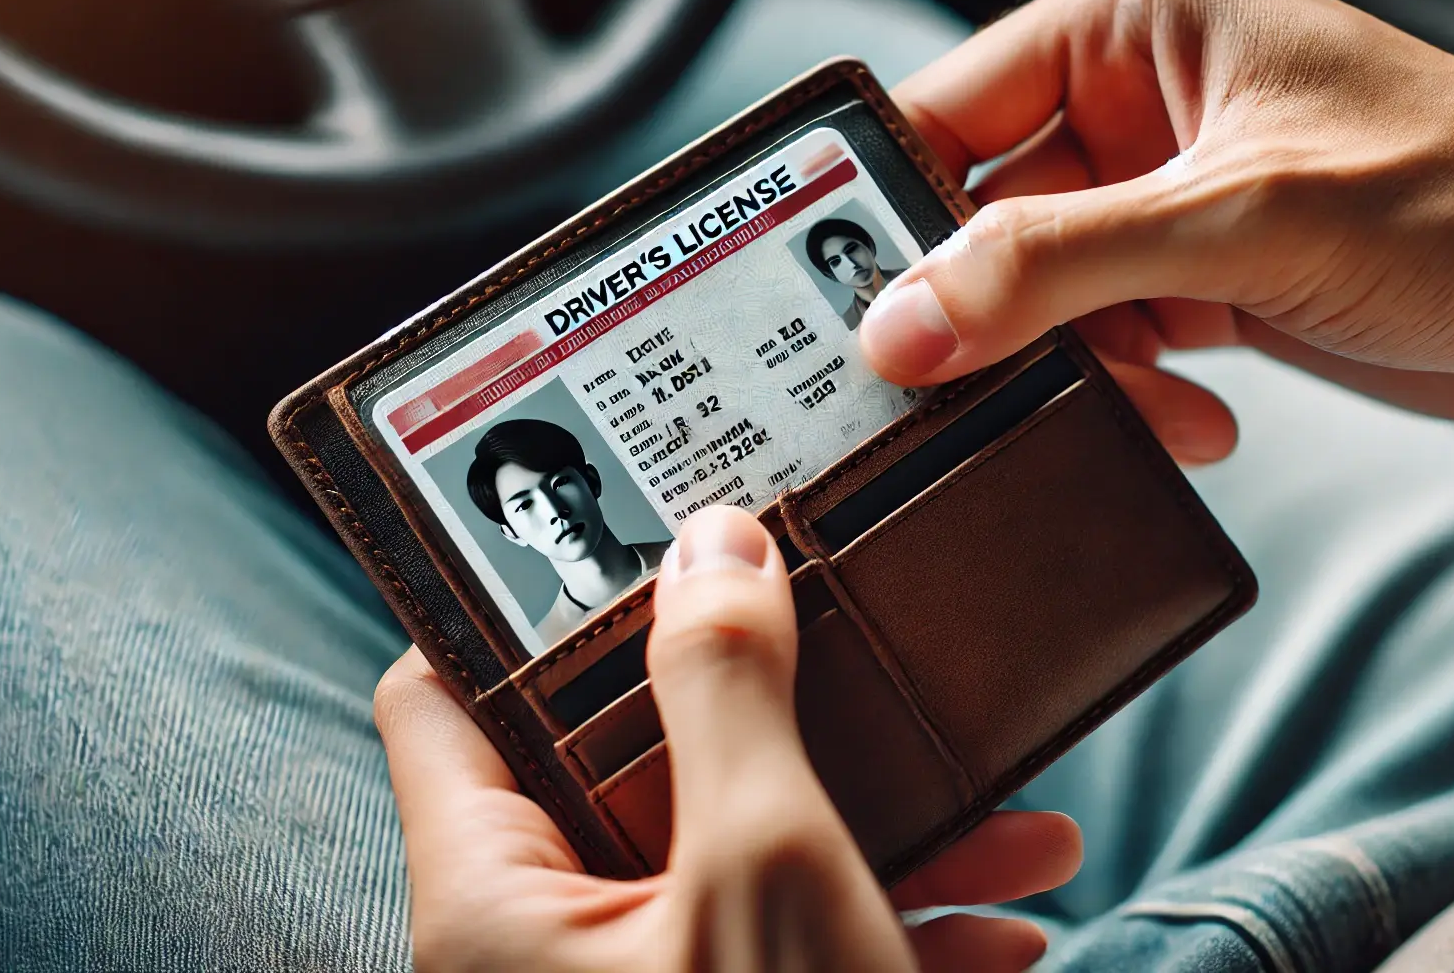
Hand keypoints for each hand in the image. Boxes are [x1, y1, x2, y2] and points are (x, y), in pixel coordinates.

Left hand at [374, 506, 1081, 971]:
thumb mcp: (763, 870)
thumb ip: (730, 692)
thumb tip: (713, 538)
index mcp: (490, 897)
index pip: (444, 692)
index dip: (519, 599)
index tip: (630, 522)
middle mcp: (543, 946)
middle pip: (623, 760)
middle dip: (763, 702)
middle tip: (845, 620)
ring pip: (737, 854)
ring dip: (874, 816)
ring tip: (1006, 797)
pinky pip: (790, 941)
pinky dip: (892, 916)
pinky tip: (1009, 917)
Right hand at [863, 0, 1453, 442]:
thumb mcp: (1238, 220)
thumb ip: (1055, 267)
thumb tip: (904, 322)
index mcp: (1130, 29)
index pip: (945, 109)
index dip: (885, 211)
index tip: (844, 307)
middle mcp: (1134, 108)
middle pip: (980, 219)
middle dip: (982, 311)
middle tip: (960, 382)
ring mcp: (1164, 203)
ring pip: (1036, 299)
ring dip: (1071, 367)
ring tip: (1142, 394)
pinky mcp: (1199, 284)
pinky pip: (1104, 345)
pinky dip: (1129, 392)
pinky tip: (1192, 415)